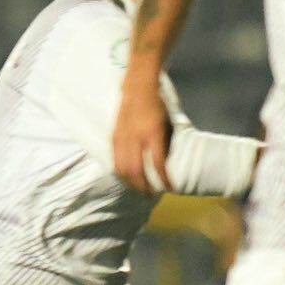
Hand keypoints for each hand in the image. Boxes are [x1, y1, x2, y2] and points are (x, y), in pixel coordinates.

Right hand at [113, 77, 172, 194]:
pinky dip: (121, 171)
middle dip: (144, 186)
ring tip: (138, 189)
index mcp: (152, 133)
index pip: (158, 163)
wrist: (137, 89)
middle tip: (151, 195)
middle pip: (137, 170)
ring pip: (123, 167)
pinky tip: (127, 177)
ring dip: (131, 182)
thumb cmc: (157, 107)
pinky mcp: (113, 136)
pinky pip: (114, 159)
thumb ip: (165, 144)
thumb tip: (164, 165)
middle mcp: (135, 137)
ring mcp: (122, 137)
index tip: (170, 188)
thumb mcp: (168, 124)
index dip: (163, 178)